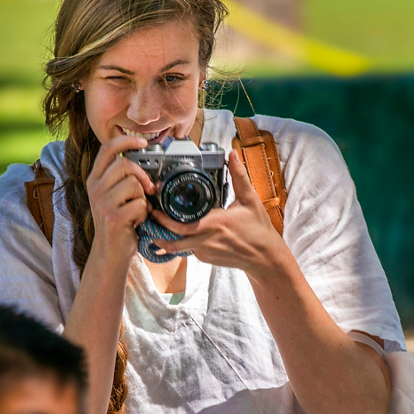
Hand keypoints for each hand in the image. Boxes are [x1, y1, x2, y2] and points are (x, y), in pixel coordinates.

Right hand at [85, 133, 155, 261]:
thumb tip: (146, 161)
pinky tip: (137, 221)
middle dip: (142, 176)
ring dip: (142, 198)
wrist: (111, 251)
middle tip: (147, 189)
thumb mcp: (114, 195)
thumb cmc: (118, 220)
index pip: (107, 149)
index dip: (126, 140)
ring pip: (133, 184)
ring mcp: (102, 203)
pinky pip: (139, 204)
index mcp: (94, 179)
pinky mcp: (113, 217)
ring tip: (137, 209)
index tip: (143, 142)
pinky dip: (144, 213)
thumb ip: (123, 177)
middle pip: (124, 165)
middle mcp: (95, 188)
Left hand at [147, 149, 284, 275]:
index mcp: (215, 224)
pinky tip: (176, 233)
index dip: (164, 220)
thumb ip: (239, 176)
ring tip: (155, 227)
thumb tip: (232, 154)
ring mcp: (205, 252)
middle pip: (173, 241)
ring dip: (165, 239)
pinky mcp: (206, 259)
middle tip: (149, 217)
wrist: (264, 257)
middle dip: (157, 231)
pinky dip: (180, 243)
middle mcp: (207, 241)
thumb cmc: (258, 229)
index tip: (155, 209)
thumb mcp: (250, 200)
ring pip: (178, 248)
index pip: (182, 227)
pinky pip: (187, 250)